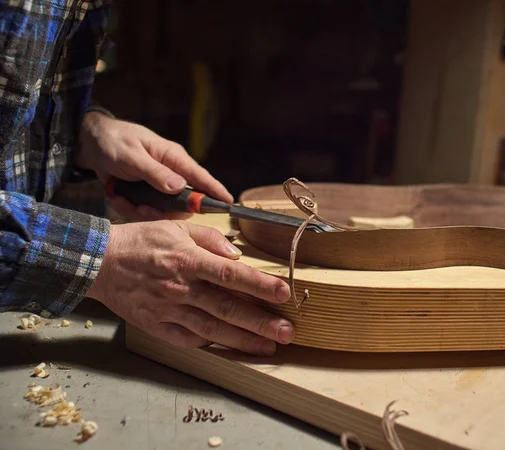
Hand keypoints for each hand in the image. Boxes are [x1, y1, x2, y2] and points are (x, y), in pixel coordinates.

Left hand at [76, 112, 232, 220]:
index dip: (215, 190)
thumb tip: (180, 187)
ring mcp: (158, 184)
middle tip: (144, 209)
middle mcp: (170, 172)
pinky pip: (146, 209)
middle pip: (183, 201)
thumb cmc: (112, 141)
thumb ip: (154, 172)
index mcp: (172, 157)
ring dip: (143, 210)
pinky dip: (130, 207)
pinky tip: (118, 197)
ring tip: (124, 200)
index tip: (229, 203)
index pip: (200, 176)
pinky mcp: (146, 192)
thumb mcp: (131, 156)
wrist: (89, 143)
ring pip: (163, 209)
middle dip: (164, 211)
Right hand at [86, 220, 294, 354]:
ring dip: (243, 340)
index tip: (284, 292)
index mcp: (188, 260)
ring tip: (269, 347)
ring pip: (212, 329)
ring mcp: (168, 310)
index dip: (259, 284)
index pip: (231, 274)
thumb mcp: (176, 227)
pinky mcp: (157, 326)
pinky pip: (188, 339)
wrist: (99, 263)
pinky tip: (232, 347)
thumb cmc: (140, 242)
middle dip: (260, 322)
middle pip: (227, 308)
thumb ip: (209, 238)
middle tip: (287, 332)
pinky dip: (211, 344)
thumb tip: (235, 253)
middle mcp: (181, 288)